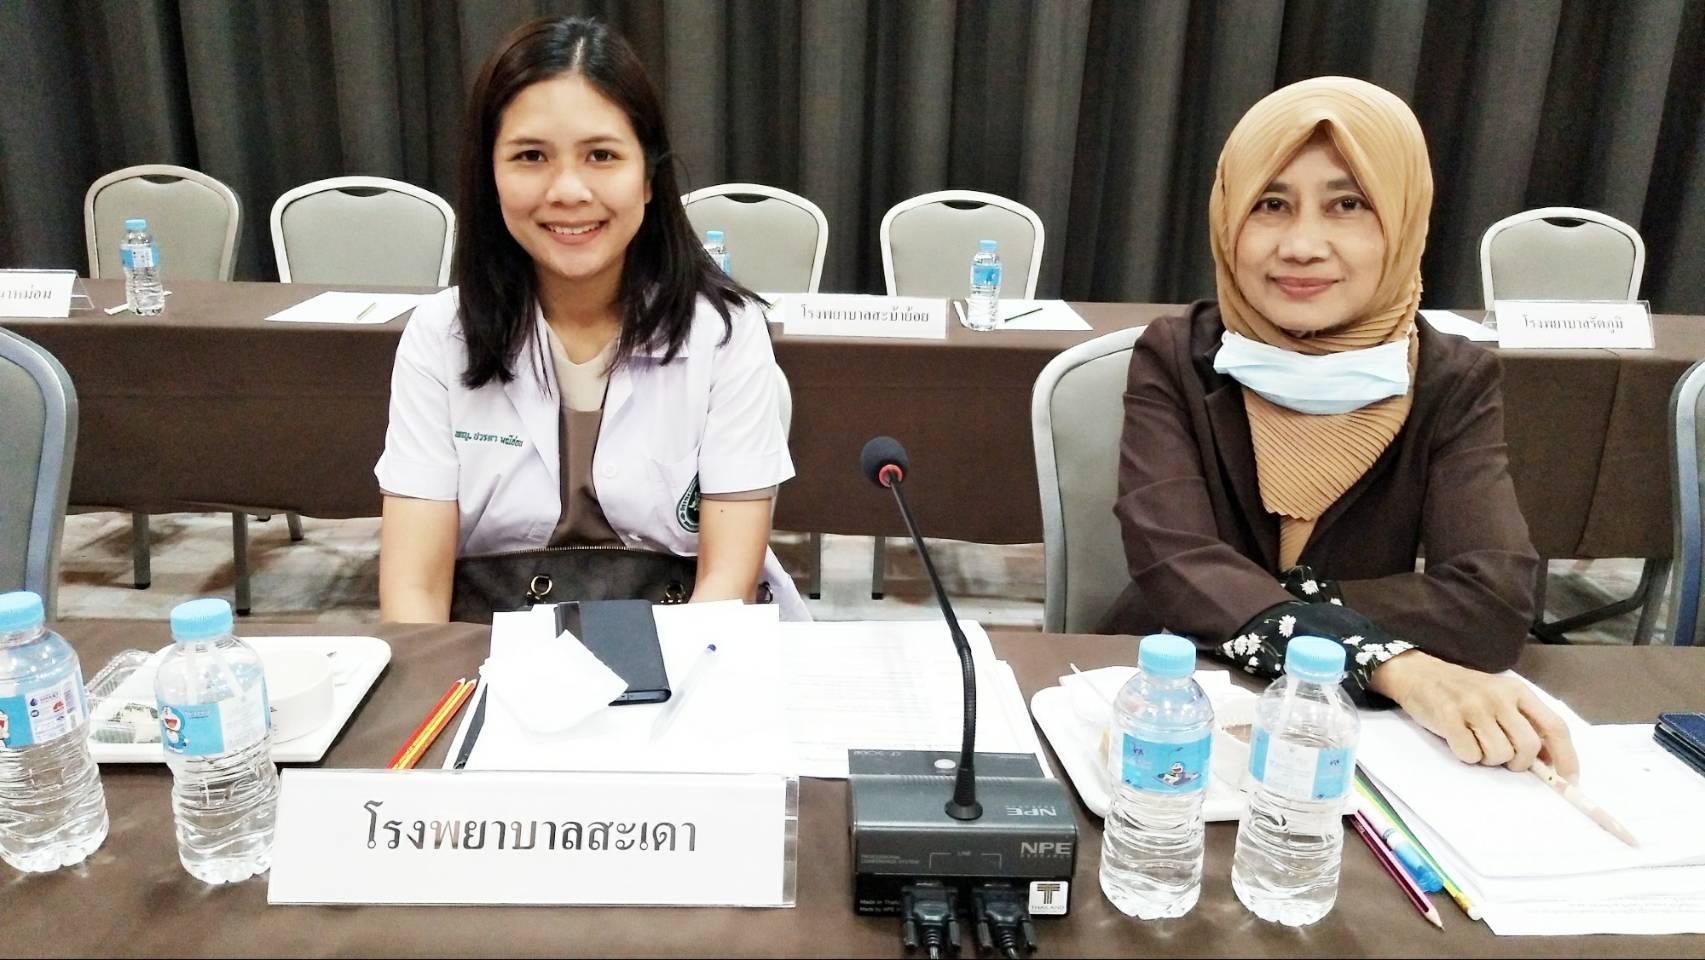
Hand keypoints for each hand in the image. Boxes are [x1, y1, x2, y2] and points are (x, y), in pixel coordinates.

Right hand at [1368, 650, 1579, 779]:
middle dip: (1519, 763)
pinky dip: (1466, 755)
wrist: (1418, 673)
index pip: (1554, 726)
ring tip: (1476, 743)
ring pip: (1499, 754)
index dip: (1566, 757)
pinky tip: (1459, 740)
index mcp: (1518, 691)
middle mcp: (1499, 696)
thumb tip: (1548, 761)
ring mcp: (1474, 705)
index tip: (1568, 781)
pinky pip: (1470, 754)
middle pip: (1527, 746)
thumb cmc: (1464, 691)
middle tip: (1504, 759)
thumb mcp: (1500, 698)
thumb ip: (1524, 722)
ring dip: (1488, 759)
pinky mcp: (1449, 716)